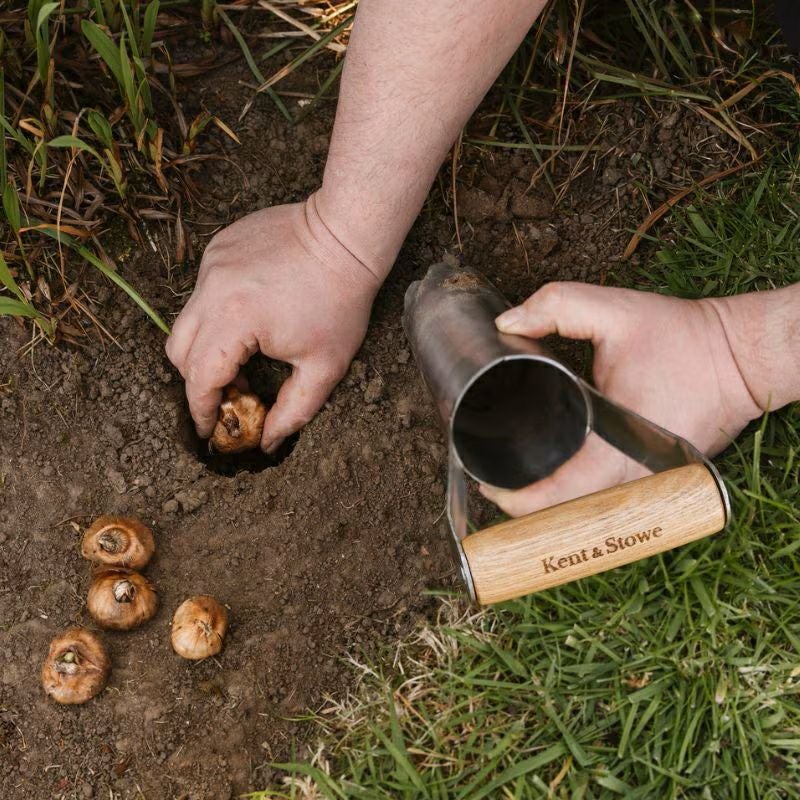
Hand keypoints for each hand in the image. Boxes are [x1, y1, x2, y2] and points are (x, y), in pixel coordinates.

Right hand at [166, 194, 380, 451]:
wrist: (345, 235)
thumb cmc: (341, 301)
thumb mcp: (325, 367)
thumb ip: (293, 411)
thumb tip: (267, 441)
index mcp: (234, 320)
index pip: (200, 378)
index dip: (202, 409)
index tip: (209, 429)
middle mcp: (211, 289)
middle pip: (179, 350)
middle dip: (198, 381)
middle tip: (229, 396)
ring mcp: (211, 265)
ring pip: (187, 319)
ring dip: (206, 347)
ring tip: (243, 358)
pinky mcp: (218, 249)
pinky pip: (203, 291)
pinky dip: (217, 313)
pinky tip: (252, 316)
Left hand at [480, 283, 762, 516]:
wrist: (741, 356)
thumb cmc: (684, 337)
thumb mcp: (616, 311)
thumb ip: (558, 306)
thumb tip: (506, 324)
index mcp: (621, 446)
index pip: (561, 495)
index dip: (518, 500)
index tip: (487, 484)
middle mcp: (638, 476)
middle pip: (570, 513)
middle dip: (528, 506)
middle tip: (494, 478)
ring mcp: (652, 482)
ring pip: (591, 511)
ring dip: (554, 504)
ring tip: (517, 480)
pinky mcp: (659, 476)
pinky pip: (611, 499)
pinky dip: (582, 495)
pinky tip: (558, 478)